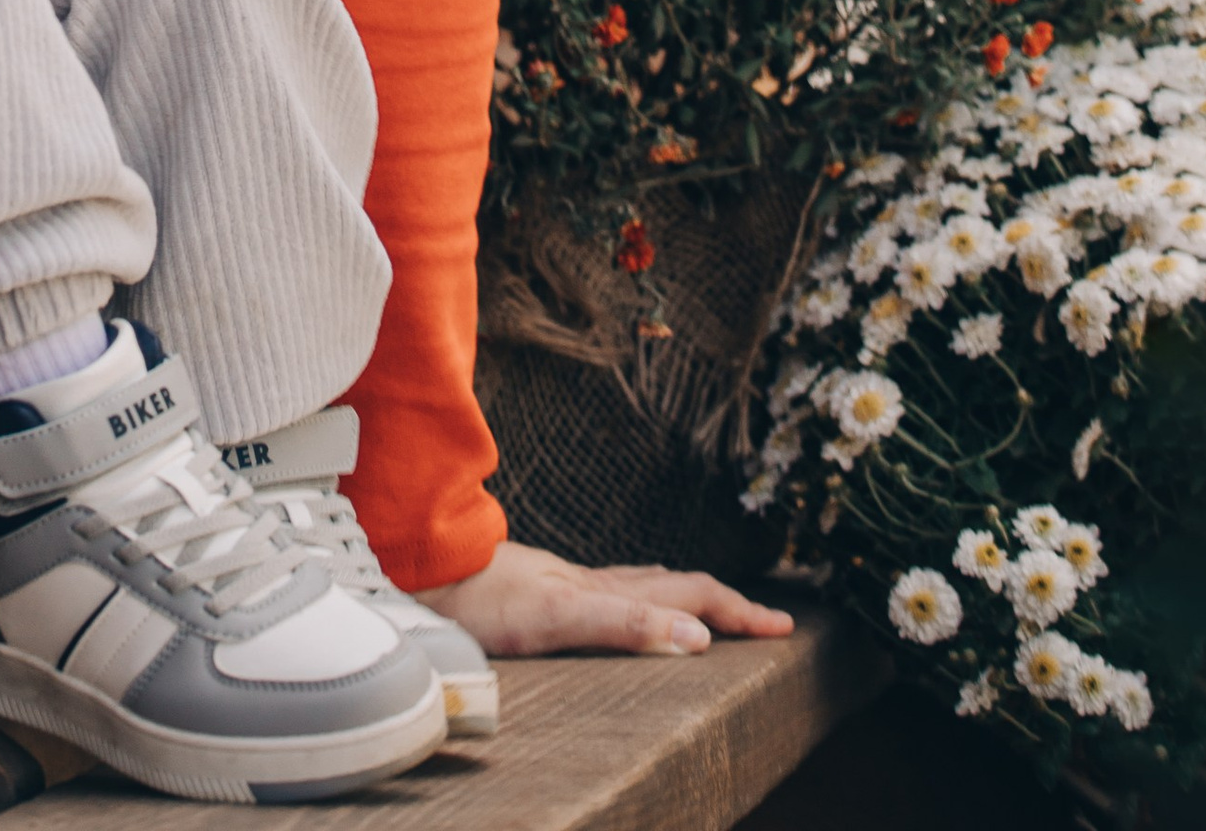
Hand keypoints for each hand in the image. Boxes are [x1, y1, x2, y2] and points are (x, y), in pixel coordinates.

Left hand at [415, 538, 791, 658]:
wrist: (423, 569)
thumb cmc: (482, 598)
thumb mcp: (556, 618)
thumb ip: (624, 624)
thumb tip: (697, 638)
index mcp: (606, 590)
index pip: (690, 595)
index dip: (737, 612)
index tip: (782, 628)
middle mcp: (593, 582)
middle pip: (676, 586)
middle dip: (726, 603)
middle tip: (767, 623)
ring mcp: (568, 584)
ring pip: (645, 586)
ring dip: (688, 598)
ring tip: (712, 611)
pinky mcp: (544, 593)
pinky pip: (614, 594)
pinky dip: (645, 601)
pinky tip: (627, 608)